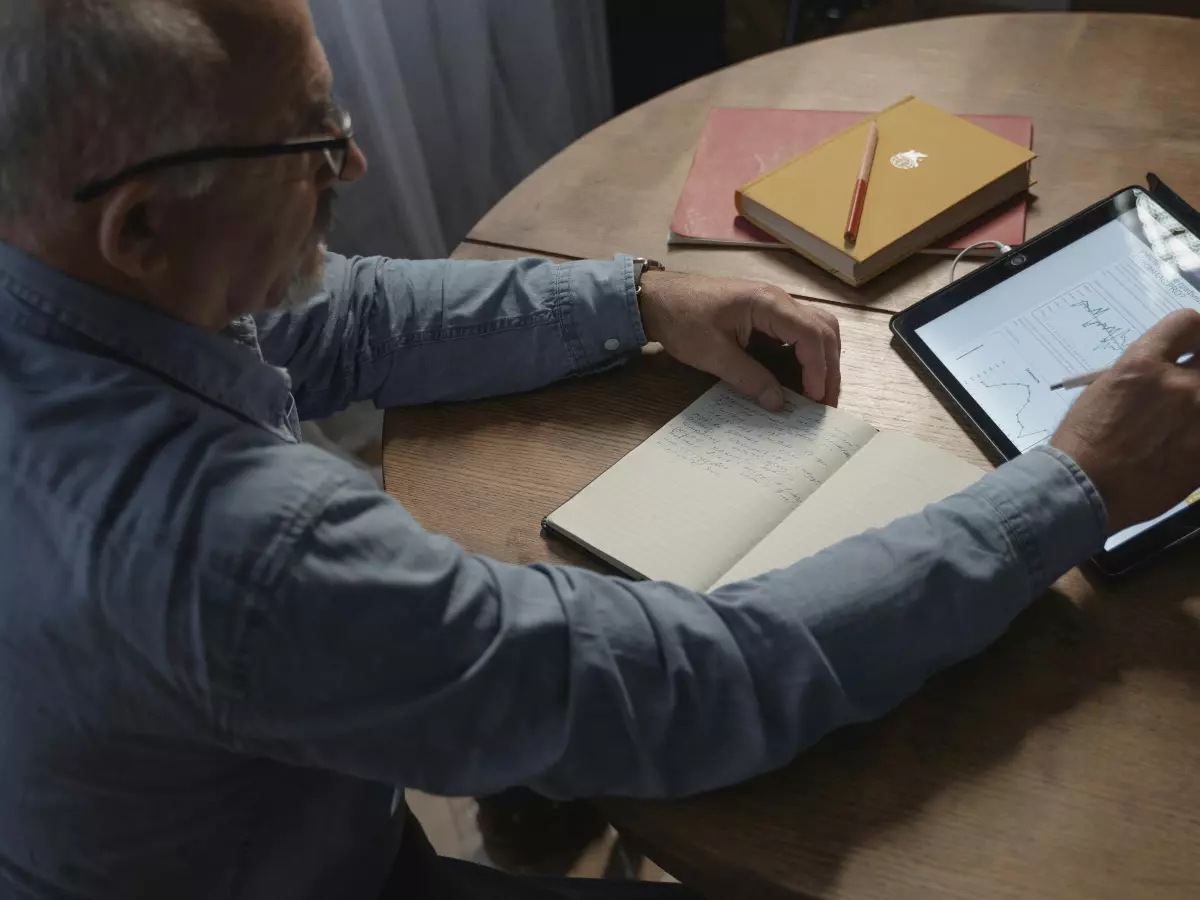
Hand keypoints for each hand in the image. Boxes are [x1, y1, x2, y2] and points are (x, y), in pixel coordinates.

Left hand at [637, 271, 841, 408]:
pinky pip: (799, 333)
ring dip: (823, 360)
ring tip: (819, 394)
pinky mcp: (767, 316)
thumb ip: (748, 378)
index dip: (819, 368)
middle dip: (830, 368)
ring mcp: (775, 306)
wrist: (659, 298)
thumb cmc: (682, 320)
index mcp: (767, 303)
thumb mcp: (712, 354)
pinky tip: (802, 380)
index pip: (811, 334)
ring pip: (817, 329)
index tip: (815, 398)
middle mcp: (779, 300)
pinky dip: (808, 356)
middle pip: (824, 330)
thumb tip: (778, 403)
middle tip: (827, 403)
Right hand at [1050, 309, 1199, 532]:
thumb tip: (1164, 377)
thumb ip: (1142, 378)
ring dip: (1199, 403)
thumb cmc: (1081, 441)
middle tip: (1192, 383)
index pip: (1188, 323)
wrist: (1082, 488)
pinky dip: (1199, 434)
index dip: (1195, 333)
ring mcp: (1197, 417)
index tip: (1194, 345)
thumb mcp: (1103, 392)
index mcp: (1142, 363)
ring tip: (1185, 419)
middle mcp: (1178, 384)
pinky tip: (1184, 446)